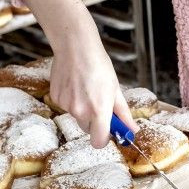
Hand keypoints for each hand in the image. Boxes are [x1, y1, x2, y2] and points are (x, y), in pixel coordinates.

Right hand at [21, 0, 132, 146]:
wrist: (76, 47)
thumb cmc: (99, 66)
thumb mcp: (115, 90)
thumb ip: (123, 114)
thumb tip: (132, 130)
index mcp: (99, 110)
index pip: (99, 142)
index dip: (104, 139)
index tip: (108, 132)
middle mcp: (81, 111)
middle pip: (88, 129)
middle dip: (95, 121)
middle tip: (99, 102)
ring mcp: (66, 105)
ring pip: (77, 116)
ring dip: (82, 108)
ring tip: (86, 87)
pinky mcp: (55, 98)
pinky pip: (66, 106)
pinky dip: (71, 99)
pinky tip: (75, 84)